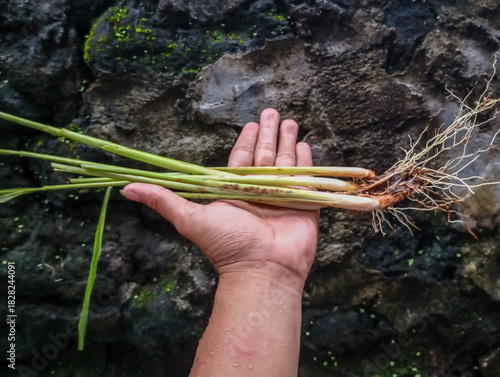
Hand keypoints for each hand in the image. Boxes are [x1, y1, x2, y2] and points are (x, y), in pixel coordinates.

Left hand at [123, 109, 318, 280]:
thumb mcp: (190, 218)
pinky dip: (306, 163)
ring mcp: (282, 197)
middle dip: (269, 133)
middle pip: (264, 155)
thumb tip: (126, 188)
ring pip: (285, 162)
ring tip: (291, 122)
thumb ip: (163, 200)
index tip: (250, 124)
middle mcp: (258, 191)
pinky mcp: (303, 205)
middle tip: (273, 112)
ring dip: (287, 142)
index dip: (246, 141)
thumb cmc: (227, 246)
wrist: (263, 271)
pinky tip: (305, 146)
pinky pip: (305, 178)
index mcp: (235, 191)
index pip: (241, 159)